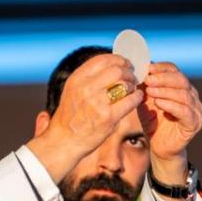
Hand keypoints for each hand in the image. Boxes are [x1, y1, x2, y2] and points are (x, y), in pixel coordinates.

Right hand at [28, 54, 142, 182]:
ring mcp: (97, 103)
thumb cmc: (70, 116)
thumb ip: (88, 77)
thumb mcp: (72, 90)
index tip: (125, 63)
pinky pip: (130, 101)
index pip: (103, 60)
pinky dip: (137, 97)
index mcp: (77, 79)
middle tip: (132, 76)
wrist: (64, 141)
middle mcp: (86, 88)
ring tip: (133, 88)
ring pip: (125, 84)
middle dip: (128, 71)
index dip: (118, 59)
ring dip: (133, 84)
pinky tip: (137, 97)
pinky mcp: (108, 118)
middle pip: (117, 70)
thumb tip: (111, 65)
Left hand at [138, 62, 201, 184]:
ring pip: (183, 94)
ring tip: (150, 91)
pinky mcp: (194, 123)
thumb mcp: (146, 102)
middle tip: (148, 79)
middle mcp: (192, 96)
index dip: (162, 68)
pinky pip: (184, 111)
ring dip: (165, 91)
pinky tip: (159, 103)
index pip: (175, 70)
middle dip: (162, 78)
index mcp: (182, 87)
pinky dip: (171, 105)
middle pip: (180, 79)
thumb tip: (138, 70)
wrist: (160, 147)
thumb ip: (145, 87)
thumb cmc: (153, 123)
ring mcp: (196, 109)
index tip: (148, 68)